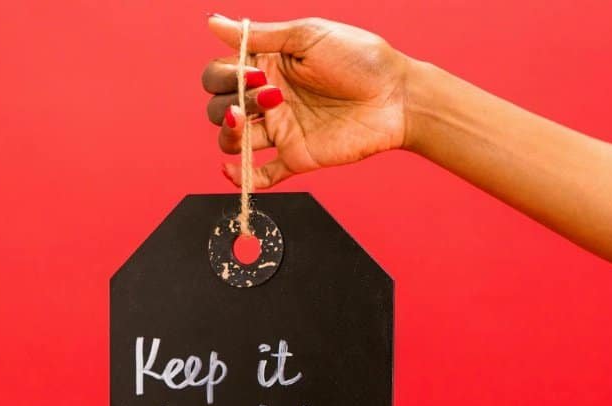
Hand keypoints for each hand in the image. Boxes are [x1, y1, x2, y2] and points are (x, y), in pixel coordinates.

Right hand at [203, 15, 409, 187]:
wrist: (397, 97)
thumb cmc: (361, 58)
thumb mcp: (308, 35)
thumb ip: (261, 34)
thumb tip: (214, 22)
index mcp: (268, 66)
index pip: (219, 74)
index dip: (224, 75)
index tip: (253, 70)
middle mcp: (269, 98)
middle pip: (219, 108)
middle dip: (227, 103)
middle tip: (265, 94)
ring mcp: (281, 130)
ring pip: (233, 141)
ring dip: (229, 135)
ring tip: (245, 123)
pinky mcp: (296, 156)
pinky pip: (262, 174)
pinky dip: (243, 178)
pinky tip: (233, 170)